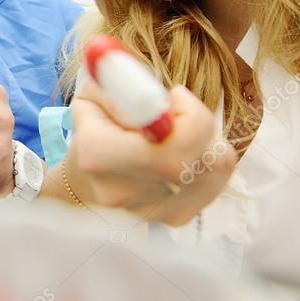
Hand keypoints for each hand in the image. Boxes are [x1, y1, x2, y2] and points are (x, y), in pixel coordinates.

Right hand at [66, 78, 233, 224]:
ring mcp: (149, 212)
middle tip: (182, 109)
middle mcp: (123, 191)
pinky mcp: (172, 220)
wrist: (86, 176)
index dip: (189, 115)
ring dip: (207, 141)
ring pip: (210, 172)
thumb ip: (118, 80)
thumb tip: (142, 82)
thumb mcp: (95, 91)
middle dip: (200, 125)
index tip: (175, 94)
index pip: (170, 146)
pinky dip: (209, 160)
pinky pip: (213, 185)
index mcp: (99, 155)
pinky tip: (188, 151)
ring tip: (181, 130)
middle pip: (193, 162)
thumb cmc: (94, 123)